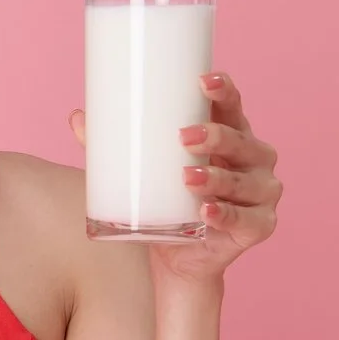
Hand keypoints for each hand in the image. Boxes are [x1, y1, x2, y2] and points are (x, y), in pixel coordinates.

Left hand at [68, 72, 281, 282]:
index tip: (202, 81)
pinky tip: (207, 212)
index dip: (223, 90)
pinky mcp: (259, 227)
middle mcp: (254, 160)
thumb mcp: (142, 171)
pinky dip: (226, 215)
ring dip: (217, 177)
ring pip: (242, 181)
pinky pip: (245, 221)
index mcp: (233, 136)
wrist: (178, 257)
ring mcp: (261, 194)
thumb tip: (77, 117)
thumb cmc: (167, 203)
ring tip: (187, 176)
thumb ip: (113, 146)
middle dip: (215, 135)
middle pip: (241, 140)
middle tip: (183, 136)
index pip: (233, 107)